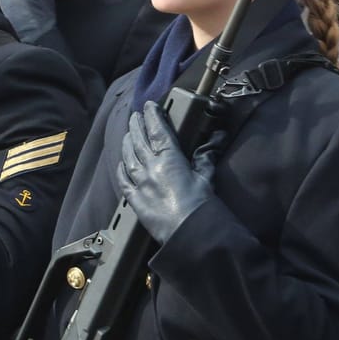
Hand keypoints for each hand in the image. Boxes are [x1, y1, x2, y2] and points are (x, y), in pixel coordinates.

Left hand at [115, 105, 214, 243]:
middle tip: (135, 116)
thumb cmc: (200, 207)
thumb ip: (206, 157)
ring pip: (129, 158)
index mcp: (169, 159)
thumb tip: (217, 139)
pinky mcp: (136, 201)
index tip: (149, 106)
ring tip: (127, 134)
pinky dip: (122, 169)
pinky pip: (124, 181)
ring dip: (127, 143)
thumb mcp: (206, 177)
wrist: (188, 234)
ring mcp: (141, 184)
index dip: (152, 116)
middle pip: (139, 141)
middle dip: (136, 126)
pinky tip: (121, 163)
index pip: (157, 131)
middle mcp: (151, 168)